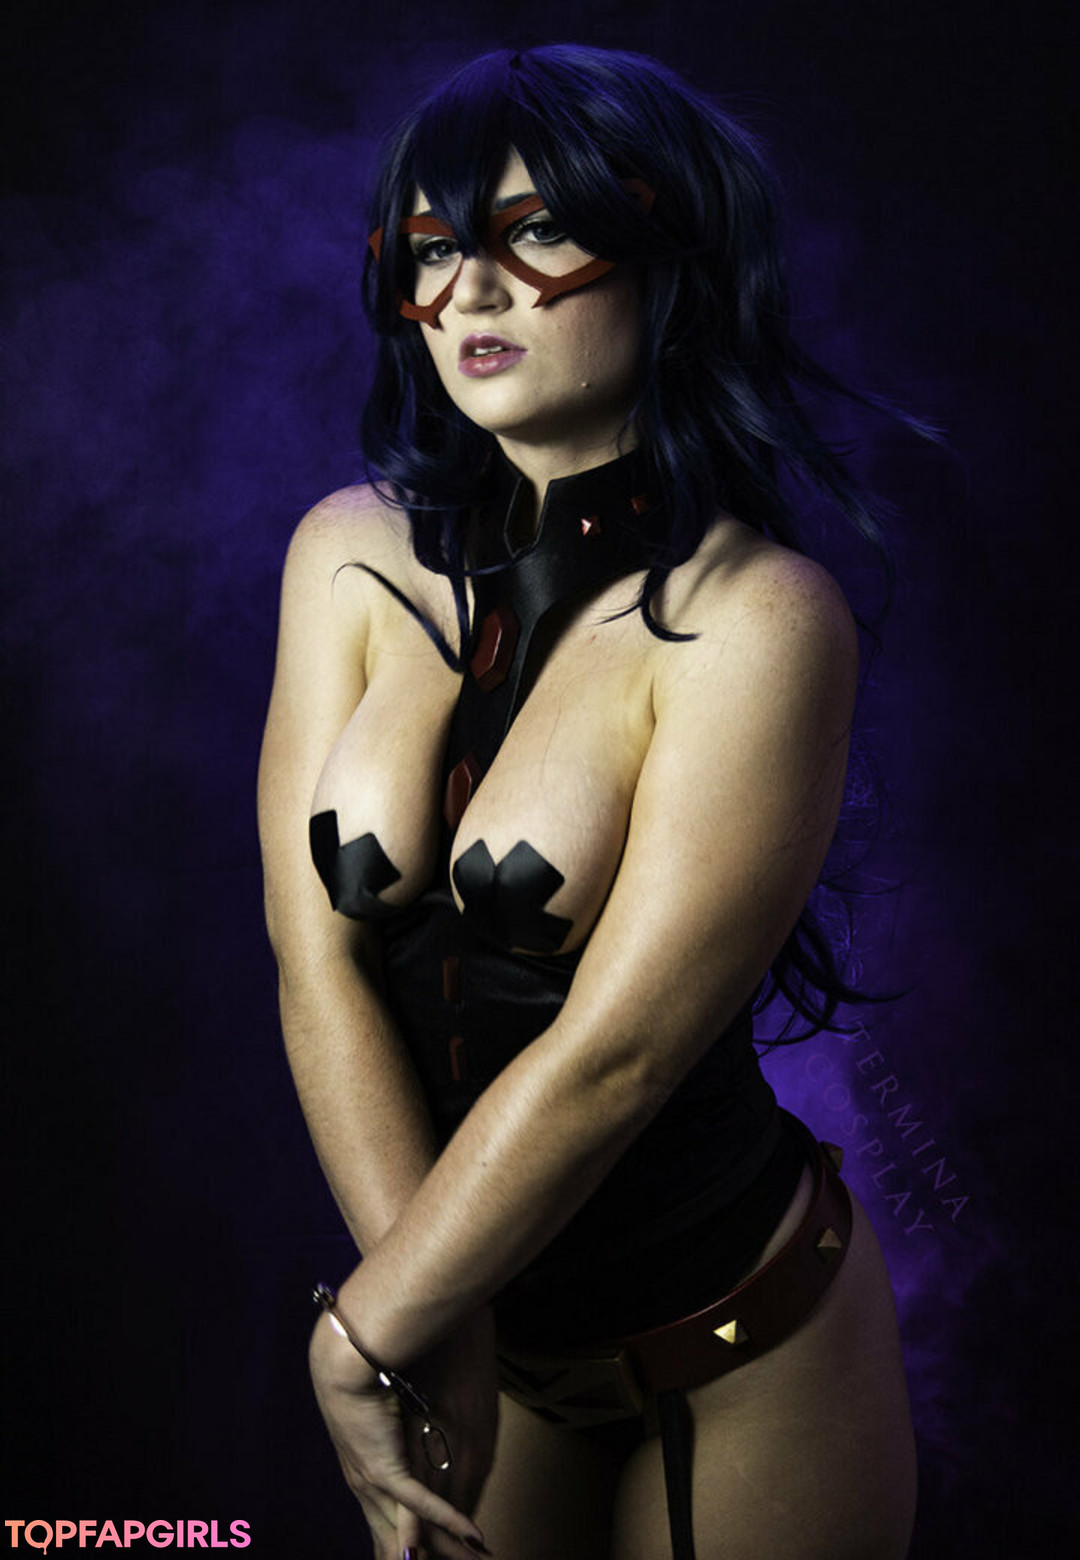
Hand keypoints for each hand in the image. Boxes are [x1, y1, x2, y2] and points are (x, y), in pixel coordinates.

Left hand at [309, 1308, 493, 1558]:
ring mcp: (374, 1484)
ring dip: (452, 1550)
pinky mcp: (385, 1468)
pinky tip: (471, 1535)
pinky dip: (449, 1520)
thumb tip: (422, 1445)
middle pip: (406, 1544)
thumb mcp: (388, 1417)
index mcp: (366, 1481)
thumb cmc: (365, 1379)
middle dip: (436, 1559)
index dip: (415, 1552)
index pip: (390, 1533)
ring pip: (418, 1533)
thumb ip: (403, 1440)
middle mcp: (368, 1491)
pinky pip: (420, 1505)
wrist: (346, 1359)